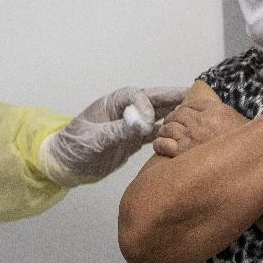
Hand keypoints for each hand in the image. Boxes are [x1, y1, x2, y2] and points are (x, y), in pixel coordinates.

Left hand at [39, 85, 185, 186]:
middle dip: (174, 99)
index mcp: (113, 103)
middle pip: (154, 101)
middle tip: (197, 97)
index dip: (148, 106)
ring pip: (157, 116)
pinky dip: (167, 135)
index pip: (138, 96)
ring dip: (175, 115)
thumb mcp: (94, 139)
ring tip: (197, 116)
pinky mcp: (132, 141)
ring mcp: (130, 125)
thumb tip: (143, 123)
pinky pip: (155, 134)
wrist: (64, 165)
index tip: (148, 125)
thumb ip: (119, 130)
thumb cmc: (73, 148)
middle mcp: (125, 111)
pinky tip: (183, 138)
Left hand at [153, 97, 247, 157]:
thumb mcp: (239, 123)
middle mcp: (201, 121)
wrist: (251, 161)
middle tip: (169, 124)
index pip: (192, 105)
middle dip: (172, 119)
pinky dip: (160, 143)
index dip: (183, 110)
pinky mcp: (183, 152)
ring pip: (168, 127)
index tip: (180, 114)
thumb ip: (223, 115)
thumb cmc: (248, 148)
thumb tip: (212, 115)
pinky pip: (164, 144)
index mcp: (216, 111)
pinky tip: (160, 145)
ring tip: (163, 134)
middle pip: (178, 115)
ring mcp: (191, 136)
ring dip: (164, 130)